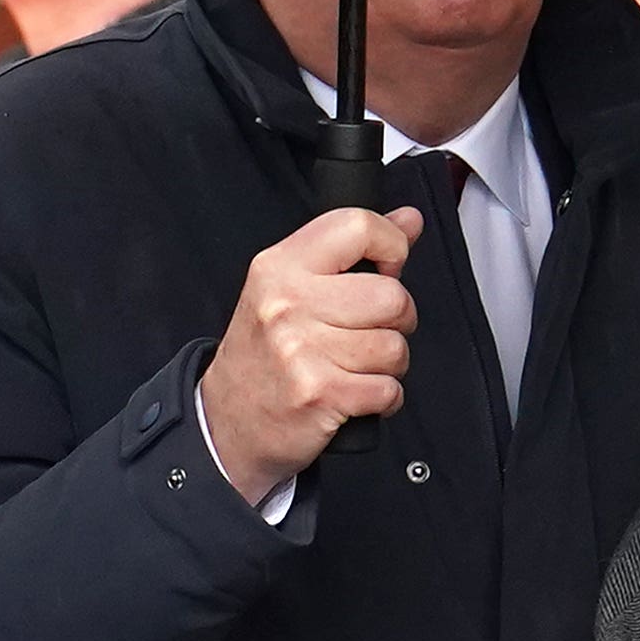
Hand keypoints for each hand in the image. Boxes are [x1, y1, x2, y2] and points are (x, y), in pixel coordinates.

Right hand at [197, 205, 420, 496]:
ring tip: (356, 365)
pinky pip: (389, 389)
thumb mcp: (291, 287)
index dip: (392, 246)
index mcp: (280, 267)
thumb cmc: (264, 353)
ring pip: (395, 347)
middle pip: (392, 296)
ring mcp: (301, 351)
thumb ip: (352, 250)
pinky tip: (357, 394)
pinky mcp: (320, 395)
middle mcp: (287, 304)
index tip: (387, 269)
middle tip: (370, 330)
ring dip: (388, 364)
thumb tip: (410, 219)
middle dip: (397, 319)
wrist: (229, 421)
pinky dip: (384, 398)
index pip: (357, 226)